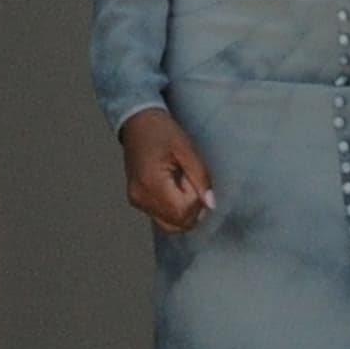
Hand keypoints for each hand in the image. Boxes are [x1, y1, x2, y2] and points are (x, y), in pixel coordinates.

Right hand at [120, 108, 215, 232]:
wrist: (138, 123)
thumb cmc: (162, 131)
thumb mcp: (187, 149)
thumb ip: (201, 178)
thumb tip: (211, 204)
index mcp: (151, 184)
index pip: (183, 211)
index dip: (195, 198)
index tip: (191, 176)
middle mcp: (140, 198)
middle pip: (178, 223)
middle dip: (192, 207)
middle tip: (188, 180)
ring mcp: (137, 201)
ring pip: (170, 225)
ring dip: (184, 209)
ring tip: (182, 183)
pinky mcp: (138, 201)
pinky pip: (162, 217)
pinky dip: (174, 208)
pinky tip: (174, 187)